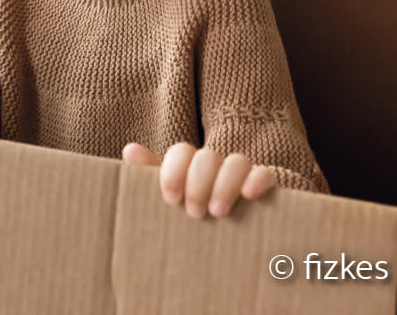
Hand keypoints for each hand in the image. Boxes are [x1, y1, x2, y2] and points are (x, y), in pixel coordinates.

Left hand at [121, 141, 276, 218]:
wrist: (235, 246)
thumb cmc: (195, 218)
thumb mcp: (173, 202)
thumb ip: (151, 178)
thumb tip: (130, 150)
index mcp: (191, 168)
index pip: (182, 152)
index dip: (174, 172)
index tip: (171, 199)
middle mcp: (217, 166)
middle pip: (207, 157)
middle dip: (198, 183)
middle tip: (194, 213)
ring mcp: (243, 176)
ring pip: (237, 161)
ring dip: (225, 184)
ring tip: (218, 213)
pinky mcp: (267, 187)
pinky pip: (267, 173)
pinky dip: (258, 180)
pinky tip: (250, 195)